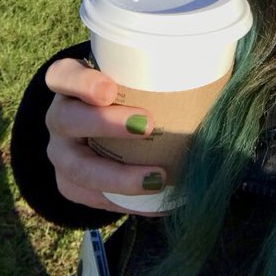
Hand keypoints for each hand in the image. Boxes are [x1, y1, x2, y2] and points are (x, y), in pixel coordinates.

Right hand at [45, 58, 166, 213]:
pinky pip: (92, 199)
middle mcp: (59, 117)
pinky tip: (157, 203)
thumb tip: (216, 72)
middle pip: (67, 120)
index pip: (63, 75)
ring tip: (157, 178)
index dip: (81, 82)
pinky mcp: (69, 185)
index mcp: (68, 83)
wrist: (98, 127)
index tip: (109, 90)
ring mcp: (60, 153)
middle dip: (105, 124)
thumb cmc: (125, 93)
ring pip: (77, 168)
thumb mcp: (129, 75)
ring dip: (117, 176)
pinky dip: (126, 202)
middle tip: (148, 125)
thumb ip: (156, 73)